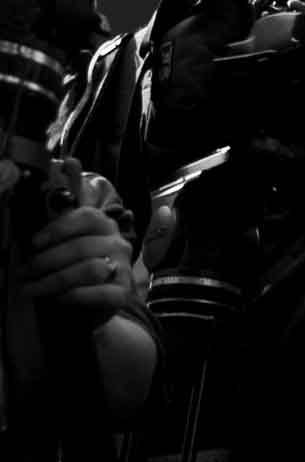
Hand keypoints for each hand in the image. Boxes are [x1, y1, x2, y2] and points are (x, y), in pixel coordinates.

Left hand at [23, 160, 138, 326]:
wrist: (95, 300)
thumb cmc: (76, 262)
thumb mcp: (70, 229)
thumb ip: (71, 196)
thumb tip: (69, 160)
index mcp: (103, 225)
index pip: (87, 218)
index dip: (58, 229)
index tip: (35, 242)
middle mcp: (118, 243)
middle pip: (82, 247)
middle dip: (46, 261)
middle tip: (24, 271)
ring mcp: (123, 268)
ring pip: (88, 270)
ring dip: (54, 281)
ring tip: (32, 288)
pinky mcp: (123, 293)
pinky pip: (99, 294)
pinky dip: (74, 296)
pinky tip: (58, 298)